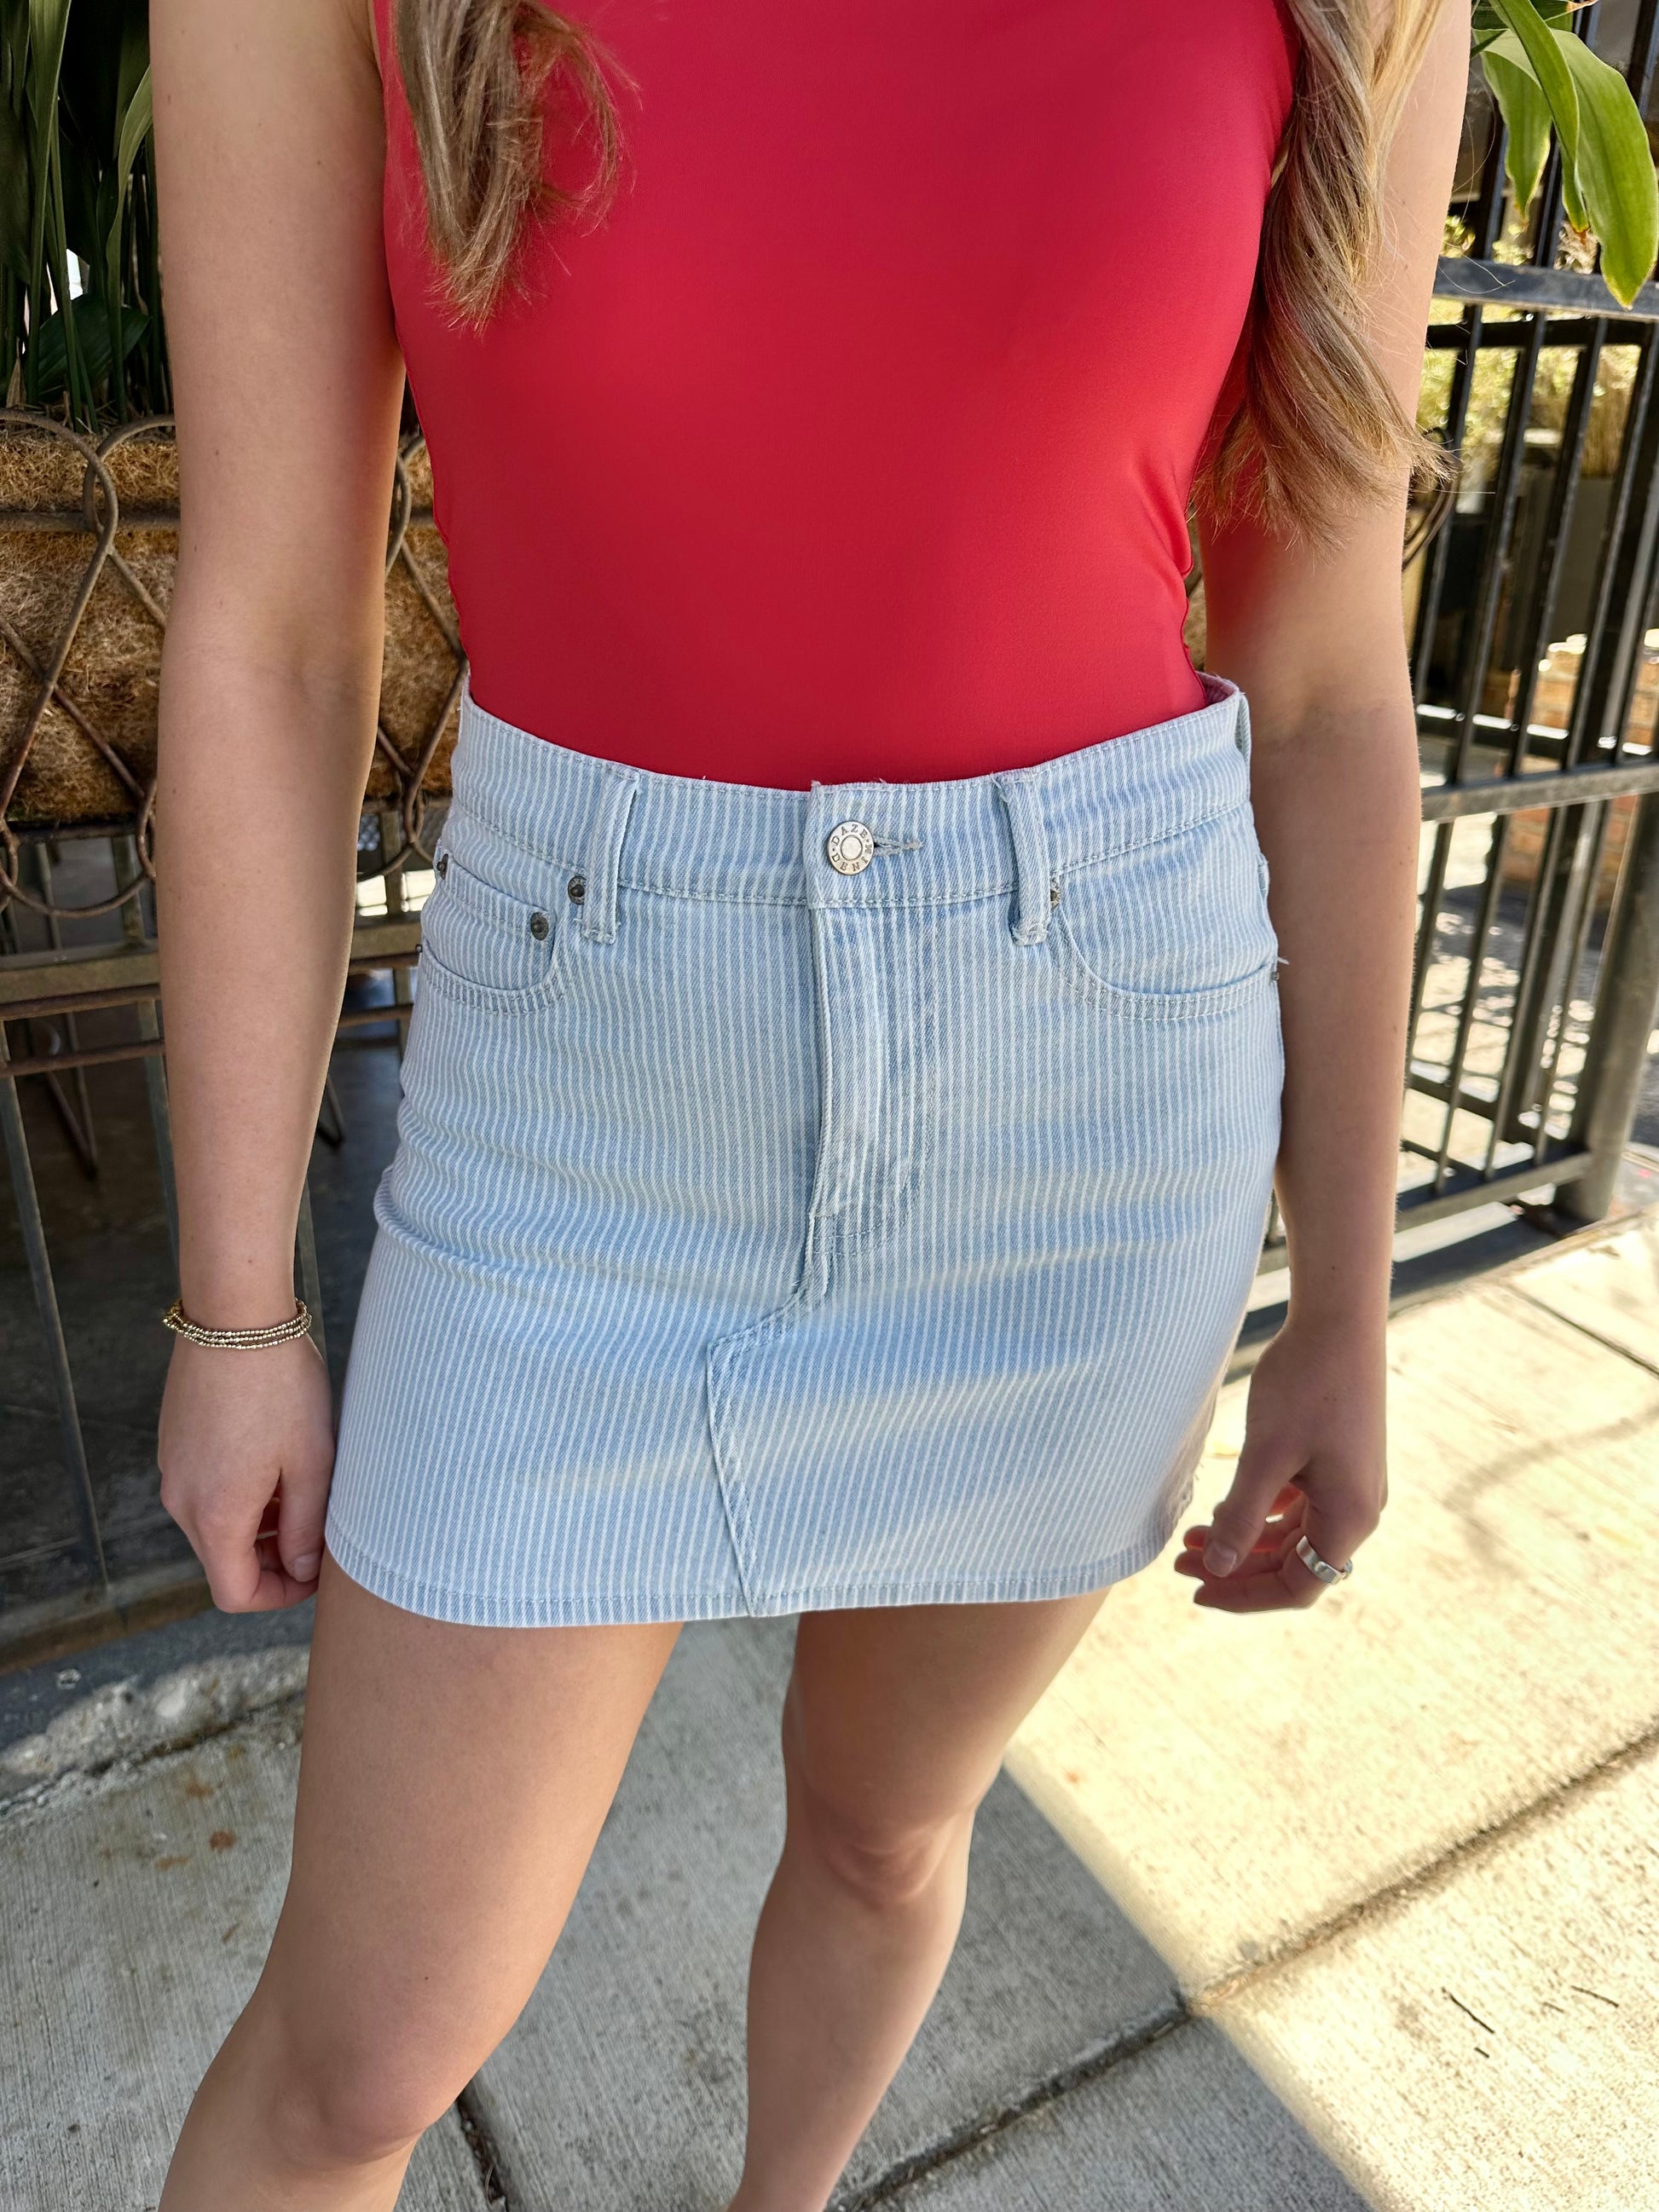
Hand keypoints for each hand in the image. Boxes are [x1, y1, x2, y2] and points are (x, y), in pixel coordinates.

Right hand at [157, 1329, 335, 1610]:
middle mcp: (181, 1501)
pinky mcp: (174, 1444)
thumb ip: (305, 1528)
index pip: (235, 1593)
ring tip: (303, 1482)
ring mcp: (171, 1470)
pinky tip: (275, 1454)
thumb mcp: (311, 1463)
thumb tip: (300, 1570)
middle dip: (273, 1557)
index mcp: (214, 1516)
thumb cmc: (281, 1387)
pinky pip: (206, 1489)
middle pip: (224, 1560)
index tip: (317, 1570)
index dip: (280, 1594)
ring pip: (216, 1523)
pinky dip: (240, 1491)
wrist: (234, 1317)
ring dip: (259, 1521)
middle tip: (319, 1526)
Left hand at [1174, 1312, 1386, 1610]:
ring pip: (1292, 1535)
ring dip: (1243, 1540)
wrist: (1339, 1321)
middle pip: (1293, 1564)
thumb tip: (1219, 1568)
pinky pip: (1298, 1506)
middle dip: (1235, 1568)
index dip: (1244, 1595)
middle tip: (1180, 1563)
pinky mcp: (1338, 1463)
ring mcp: (1350, 1486)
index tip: (1196, 1590)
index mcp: (1349, 1518)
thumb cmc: (1305, 1384)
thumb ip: (1242, 1515)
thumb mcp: (1266, 1455)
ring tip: (1191, 1537)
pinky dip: (1260, 1512)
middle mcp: (1358, 1510)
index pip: (1297, 1586)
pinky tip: (1222, 1506)